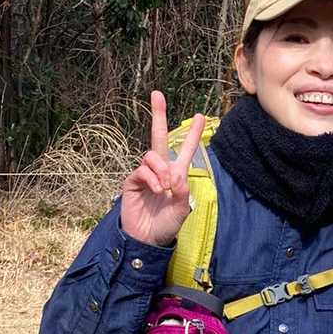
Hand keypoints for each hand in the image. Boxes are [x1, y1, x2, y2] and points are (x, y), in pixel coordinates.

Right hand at [119, 90, 204, 246]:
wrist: (147, 240)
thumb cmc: (166, 226)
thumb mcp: (181, 210)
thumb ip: (182, 191)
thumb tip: (175, 172)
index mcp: (176, 175)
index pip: (185, 150)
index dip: (192, 134)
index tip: (200, 116)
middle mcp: (160, 170)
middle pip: (158, 138)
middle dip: (158, 115)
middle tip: (157, 94)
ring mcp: (145, 174)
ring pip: (152, 156)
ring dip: (161, 168)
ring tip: (166, 187)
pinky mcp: (132, 181)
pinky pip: (142, 170)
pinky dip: (152, 178)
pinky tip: (158, 189)